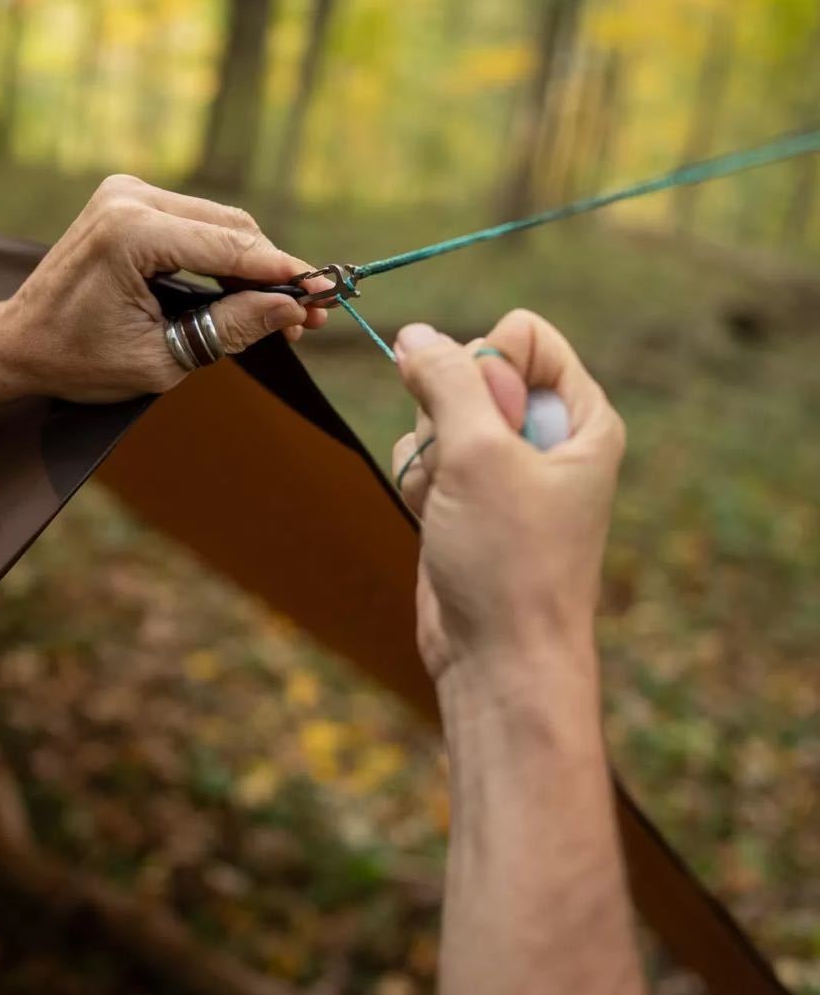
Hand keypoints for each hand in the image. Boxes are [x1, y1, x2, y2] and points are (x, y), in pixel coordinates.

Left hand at [0, 174, 326, 402]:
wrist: (18, 343)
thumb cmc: (78, 359)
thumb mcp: (161, 359)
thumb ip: (230, 329)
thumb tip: (291, 310)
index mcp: (131, 233)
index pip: (231, 248)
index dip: (285, 274)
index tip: (326, 295)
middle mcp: (129, 198)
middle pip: (232, 228)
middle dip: (274, 273)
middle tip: (308, 317)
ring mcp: (126, 192)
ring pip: (220, 223)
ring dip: (253, 265)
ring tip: (283, 313)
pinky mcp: (127, 200)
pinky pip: (196, 223)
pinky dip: (225, 256)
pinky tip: (246, 291)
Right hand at [390, 310, 624, 692]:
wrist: (498, 659)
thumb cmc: (509, 562)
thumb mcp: (480, 456)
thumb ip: (447, 382)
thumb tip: (413, 335)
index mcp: (581, 417)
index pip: (522, 336)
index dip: (490, 366)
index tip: (484, 421)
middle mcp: (547, 436)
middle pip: (473, 371)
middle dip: (448, 415)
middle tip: (466, 469)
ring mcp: (504, 468)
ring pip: (438, 413)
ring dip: (429, 454)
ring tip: (453, 504)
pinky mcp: (467, 496)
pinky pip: (424, 453)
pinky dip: (419, 481)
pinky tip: (436, 519)